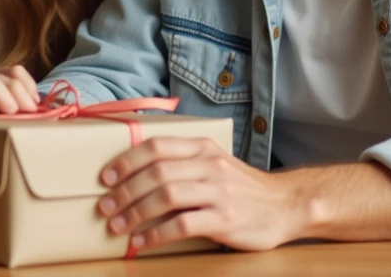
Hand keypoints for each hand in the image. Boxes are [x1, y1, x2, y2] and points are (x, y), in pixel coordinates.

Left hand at [95, 136, 296, 251]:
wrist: (287, 205)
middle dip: (124, 190)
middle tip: (104, 206)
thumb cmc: (243, 187)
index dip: (127, 161)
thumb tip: (136, 175)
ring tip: (116, 225)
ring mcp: (219, 192)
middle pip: (157, 172)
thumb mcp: (215, 163)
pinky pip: (183, 225)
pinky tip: (141, 243)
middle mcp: (210, 165)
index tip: (105, 177)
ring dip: (135, 212)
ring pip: (166, 196)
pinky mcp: (226, 219)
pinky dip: (156, 234)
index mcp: (203, 148)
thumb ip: (184, 163)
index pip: (157, 147)